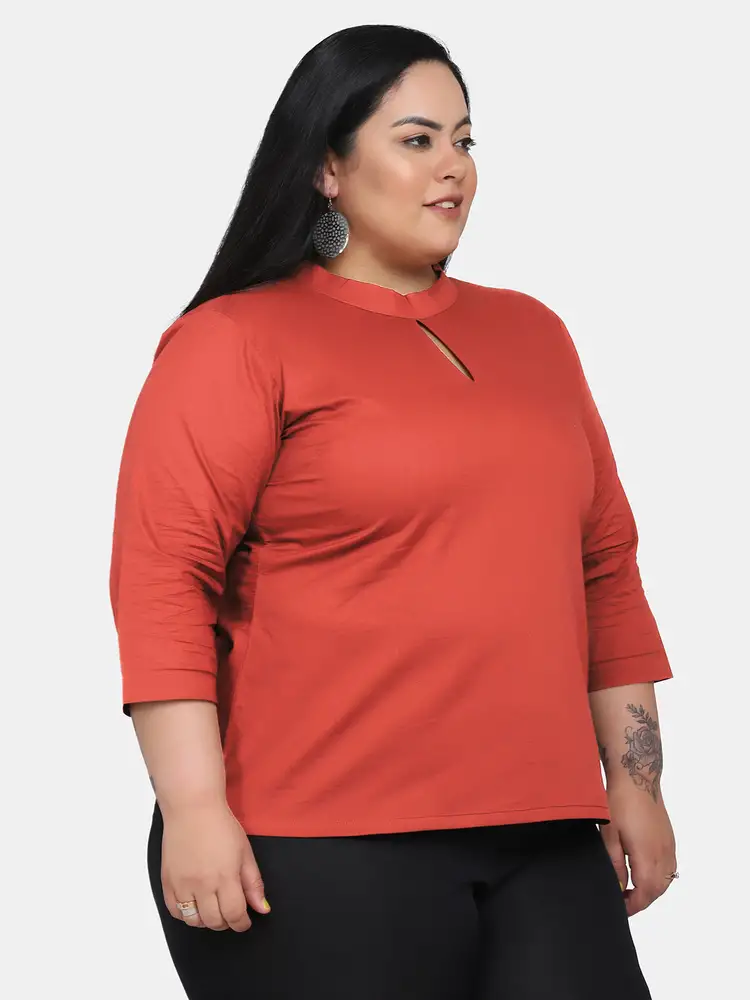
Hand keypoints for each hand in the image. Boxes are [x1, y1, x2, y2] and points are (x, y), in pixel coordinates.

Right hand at [160, 799, 270, 930]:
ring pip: (193, 921)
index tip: (244, 921)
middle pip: (214, 921)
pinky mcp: (167, 881)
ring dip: (206, 921)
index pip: (234, 915)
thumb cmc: (221, 826)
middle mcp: (202, 884)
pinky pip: (174, 911)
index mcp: (225, 877)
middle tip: (230, 914)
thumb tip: (262, 909)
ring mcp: (182, 884)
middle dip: (226, 923)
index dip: (242, 923)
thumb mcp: (245, 852)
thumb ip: (253, 883)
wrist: (192, 808)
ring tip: (213, 909)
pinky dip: (185, 915)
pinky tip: (195, 905)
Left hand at [601, 782, 677, 917]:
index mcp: (647, 856)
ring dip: (650, 890)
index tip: (620, 908)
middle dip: (641, 900)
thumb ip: (614, 864)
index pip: (645, 893)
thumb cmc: (620, 803)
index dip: (633, 905)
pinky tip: (644, 872)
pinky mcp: (669, 839)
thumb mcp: (609, 835)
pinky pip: (669, 867)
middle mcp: (663, 854)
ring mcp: (669, 846)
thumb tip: (619, 886)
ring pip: (665, 880)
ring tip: (631, 888)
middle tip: (623, 900)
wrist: (637, 778)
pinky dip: (658, 877)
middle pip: (657, 890)